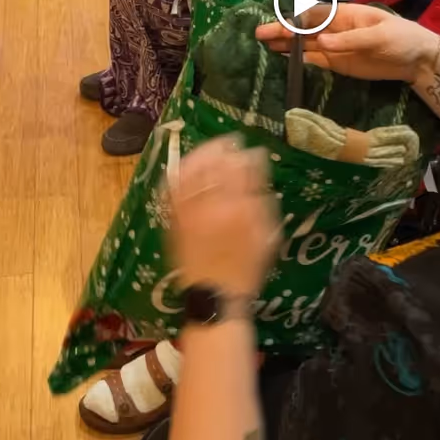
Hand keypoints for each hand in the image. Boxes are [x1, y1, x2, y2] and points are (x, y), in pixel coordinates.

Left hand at [170, 137, 280, 296]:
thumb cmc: (246, 267)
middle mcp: (212, 206)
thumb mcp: (266, 234)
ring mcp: (190, 211)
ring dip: (201, 155)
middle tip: (231, 143)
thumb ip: (262, 199)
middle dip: (223, 149)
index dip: (247, 156)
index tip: (252, 152)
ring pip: (192, 172)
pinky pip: (173, 189)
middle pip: (215, 165)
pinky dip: (179, 173)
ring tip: (211, 149)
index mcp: (239, 208)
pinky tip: (186, 166)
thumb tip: (257, 169)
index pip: (242, 169)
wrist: (214, 296)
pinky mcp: (175, 219)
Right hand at [256, 3, 439, 82]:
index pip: (315, 14)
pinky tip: (282, 59)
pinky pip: (315, 61)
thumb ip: (350, 40)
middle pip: (305, 29)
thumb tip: (321, 42)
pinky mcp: (339, 64)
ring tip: (262, 45)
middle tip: (259, 33)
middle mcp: (336, 29)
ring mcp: (336, 47)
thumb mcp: (379, 36)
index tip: (280, 24)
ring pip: (305, 45)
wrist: (418, 60)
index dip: (296, 18)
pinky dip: (299, 61)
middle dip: (283, 31)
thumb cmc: (403, 38)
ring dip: (286, 45)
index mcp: (345, 15)